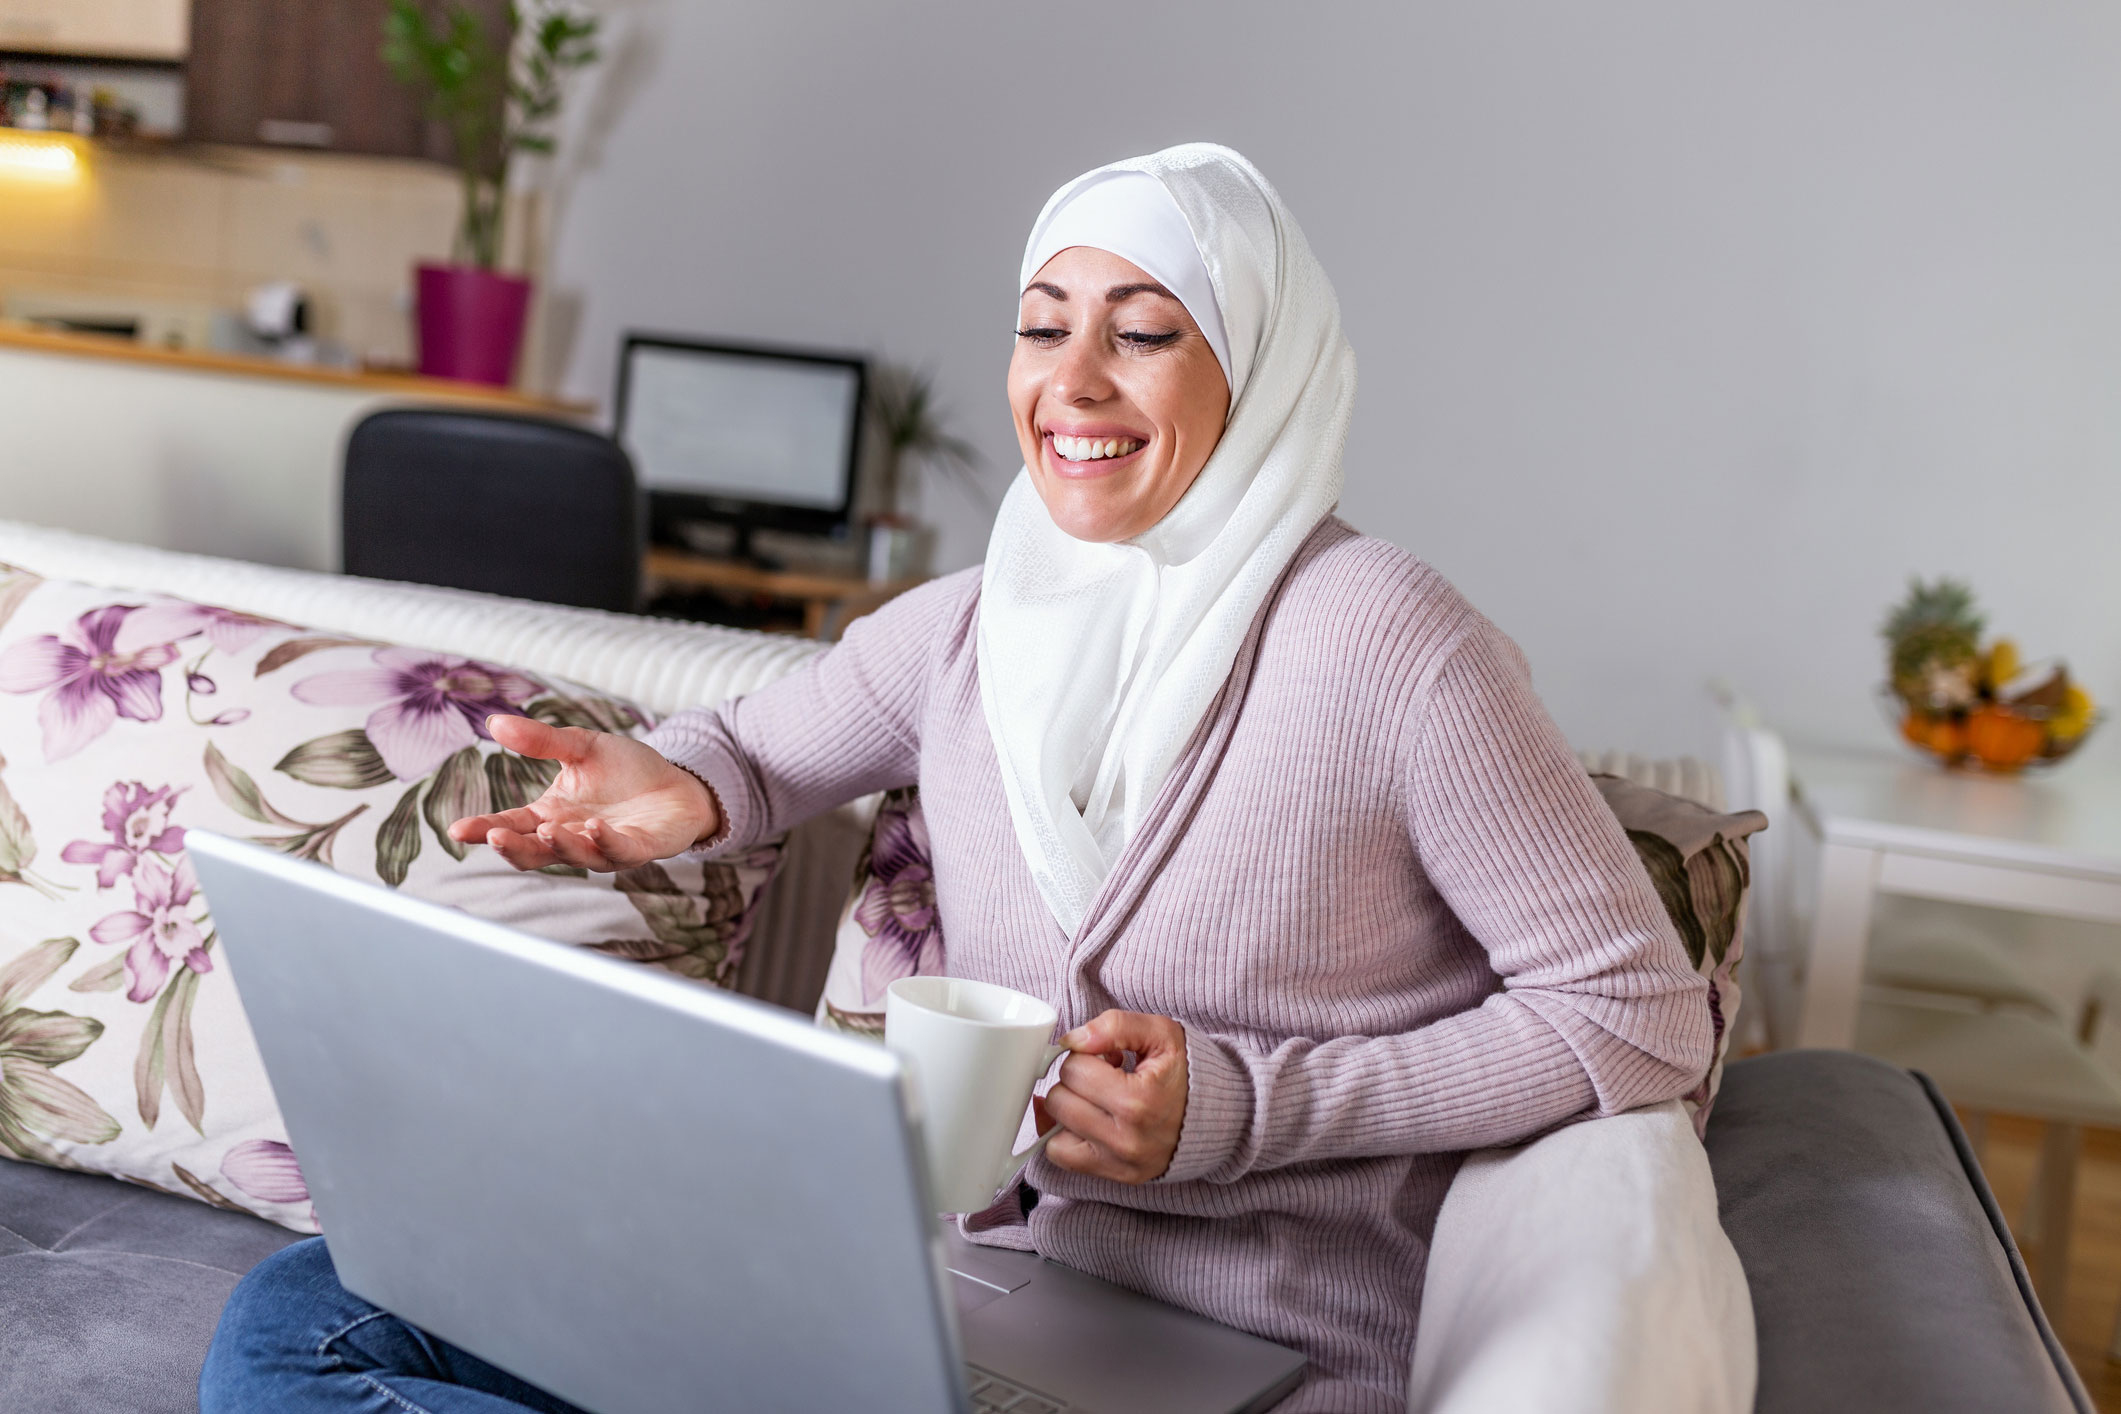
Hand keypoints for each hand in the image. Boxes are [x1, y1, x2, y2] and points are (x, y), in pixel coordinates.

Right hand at [446, 715, 719, 871]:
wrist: (679, 783)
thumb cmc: (627, 770)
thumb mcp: (581, 747)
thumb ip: (542, 740)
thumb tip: (495, 722)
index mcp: (551, 816)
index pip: (511, 826)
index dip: (485, 830)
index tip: (458, 830)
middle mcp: (573, 838)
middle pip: (535, 852)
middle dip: (513, 848)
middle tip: (494, 837)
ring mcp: (605, 848)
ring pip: (576, 856)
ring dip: (559, 844)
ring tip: (545, 829)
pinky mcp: (640, 849)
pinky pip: (620, 851)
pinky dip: (606, 841)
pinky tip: (594, 827)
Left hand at [1034, 1010, 1187, 1184]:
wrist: (1216, 1117)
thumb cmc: (1184, 1073)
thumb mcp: (1161, 1034)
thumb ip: (1116, 1025)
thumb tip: (1073, 1040)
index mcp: (1139, 1100)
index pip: (1075, 1070)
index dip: (1085, 1056)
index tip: (1105, 1058)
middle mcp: (1127, 1138)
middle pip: (1060, 1100)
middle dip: (1075, 1081)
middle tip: (1102, 1077)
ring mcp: (1119, 1162)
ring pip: (1054, 1130)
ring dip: (1068, 1108)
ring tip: (1097, 1099)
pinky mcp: (1115, 1176)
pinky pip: (1061, 1157)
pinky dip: (1063, 1136)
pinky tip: (1082, 1120)